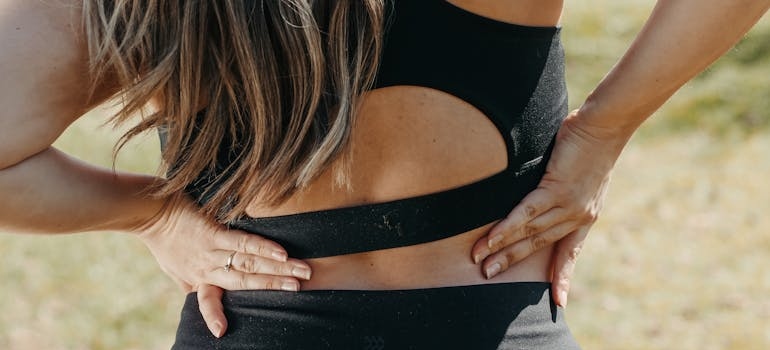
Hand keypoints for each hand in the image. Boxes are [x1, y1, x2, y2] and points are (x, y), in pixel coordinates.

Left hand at [134, 196, 311, 337]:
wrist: (151, 212)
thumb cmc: (163, 239)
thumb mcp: (172, 267)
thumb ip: (190, 279)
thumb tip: (197, 291)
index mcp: (197, 278)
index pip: (208, 301)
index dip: (214, 316)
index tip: (221, 332)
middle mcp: (207, 268)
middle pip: (246, 281)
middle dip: (276, 285)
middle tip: (301, 288)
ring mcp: (212, 250)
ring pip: (250, 263)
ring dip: (279, 268)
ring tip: (301, 272)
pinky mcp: (214, 232)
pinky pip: (243, 242)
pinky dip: (264, 248)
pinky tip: (281, 252)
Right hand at [471, 108, 627, 306]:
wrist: (605, 125)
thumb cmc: (590, 141)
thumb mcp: (581, 173)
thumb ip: (563, 188)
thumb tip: (544, 187)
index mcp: (586, 215)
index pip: (571, 251)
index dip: (562, 275)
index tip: (558, 300)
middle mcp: (578, 216)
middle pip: (539, 245)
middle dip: (513, 262)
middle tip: (489, 276)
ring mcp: (567, 204)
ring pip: (530, 233)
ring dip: (503, 248)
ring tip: (482, 260)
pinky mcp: (556, 188)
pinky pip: (527, 212)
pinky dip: (508, 227)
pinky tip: (492, 238)